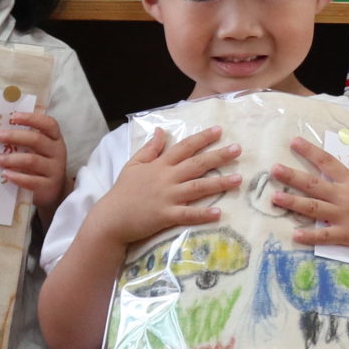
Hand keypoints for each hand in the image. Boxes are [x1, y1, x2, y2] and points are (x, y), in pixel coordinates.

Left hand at [0, 109, 67, 212]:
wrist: (55, 192)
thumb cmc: (41, 166)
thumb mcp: (39, 150)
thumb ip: (26, 141)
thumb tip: (0, 130)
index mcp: (55, 139)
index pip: (48, 124)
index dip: (31, 118)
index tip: (13, 117)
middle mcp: (57, 152)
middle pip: (37, 140)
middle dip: (14, 136)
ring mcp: (55, 170)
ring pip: (31, 160)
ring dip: (10, 158)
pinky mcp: (48, 186)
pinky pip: (31, 181)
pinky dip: (16, 176)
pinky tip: (5, 174)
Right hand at [92, 128, 240, 247]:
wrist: (110, 218)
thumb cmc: (123, 192)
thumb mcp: (133, 164)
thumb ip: (150, 148)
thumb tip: (161, 130)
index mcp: (160, 165)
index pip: (184, 147)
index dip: (202, 138)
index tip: (219, 130)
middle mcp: (166, 178)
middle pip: (196, 164)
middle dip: (218, 155)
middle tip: (238, 149)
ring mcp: (167, 197)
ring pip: (197, 187)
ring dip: (218, 183)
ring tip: (238, 179)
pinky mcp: (165, 216)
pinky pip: (187, 215)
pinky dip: (202, 214)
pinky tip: (218, 213)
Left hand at [270, 136, 348, 256]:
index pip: (327, 161)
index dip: (310, 151)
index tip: (293, 142)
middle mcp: (345, 196)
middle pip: (314, 184)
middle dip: (292, 176)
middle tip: (272, 169)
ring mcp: (345, 217)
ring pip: (314, 208)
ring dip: (293, 203)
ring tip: (274, 198)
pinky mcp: (347, 235)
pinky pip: (325, 235)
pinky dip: (310, 236)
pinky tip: (294, 235)